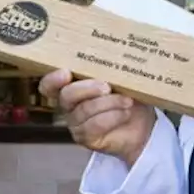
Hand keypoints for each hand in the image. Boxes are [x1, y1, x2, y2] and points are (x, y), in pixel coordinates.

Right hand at [38, 69, 155, 166]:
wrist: (143, 125)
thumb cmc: (129, 97)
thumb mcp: (122, 79)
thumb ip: (110, 69)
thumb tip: (114, 54)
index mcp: (73, 86)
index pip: (50, 84)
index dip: (53, 78)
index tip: (66, 72)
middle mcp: (70, 105)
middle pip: (66, 95)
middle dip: (87, 88)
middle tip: (107, 86)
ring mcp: (76, 123)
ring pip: (84, 110)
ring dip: (109, 103)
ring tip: (127, 100)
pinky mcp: (86, 138)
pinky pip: (94, 126)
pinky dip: (113, 117)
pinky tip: (125, 112)